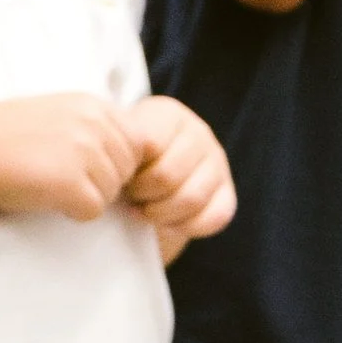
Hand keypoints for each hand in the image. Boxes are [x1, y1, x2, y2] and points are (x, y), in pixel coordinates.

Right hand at [0, 89, 141, 219]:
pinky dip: (72, 212)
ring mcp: (86, 151)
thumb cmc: (8, 138)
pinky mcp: (73, 181)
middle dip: (102, 181)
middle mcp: (95, 123)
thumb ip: (96, 126)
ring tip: (49, 183)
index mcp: (94, 104)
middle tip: (61, 177)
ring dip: (86, 196)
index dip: (114, 161)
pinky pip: (94, 210)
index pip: (137, 142)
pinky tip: (45, 196)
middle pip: (129, 170)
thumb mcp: (58, 114)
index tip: (82, 165)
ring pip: (113, 192)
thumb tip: (137, 153)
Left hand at [121, 94, 235, 254]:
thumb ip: (118, 151)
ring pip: (191, 199)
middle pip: (168, 177)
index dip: (128, 172)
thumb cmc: (122, 163)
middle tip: (130, 197)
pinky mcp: (227, 193)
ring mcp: (217, 163)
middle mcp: (199, 134)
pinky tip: (167, 223)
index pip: (150, 147)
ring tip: (144, 210)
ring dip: (161, 214)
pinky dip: (186, 227)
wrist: (138, 179)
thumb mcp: (116, 148)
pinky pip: (213, 218)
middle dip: (142, 196)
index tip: (117, 178)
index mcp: (169, 115)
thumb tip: (115, 171)